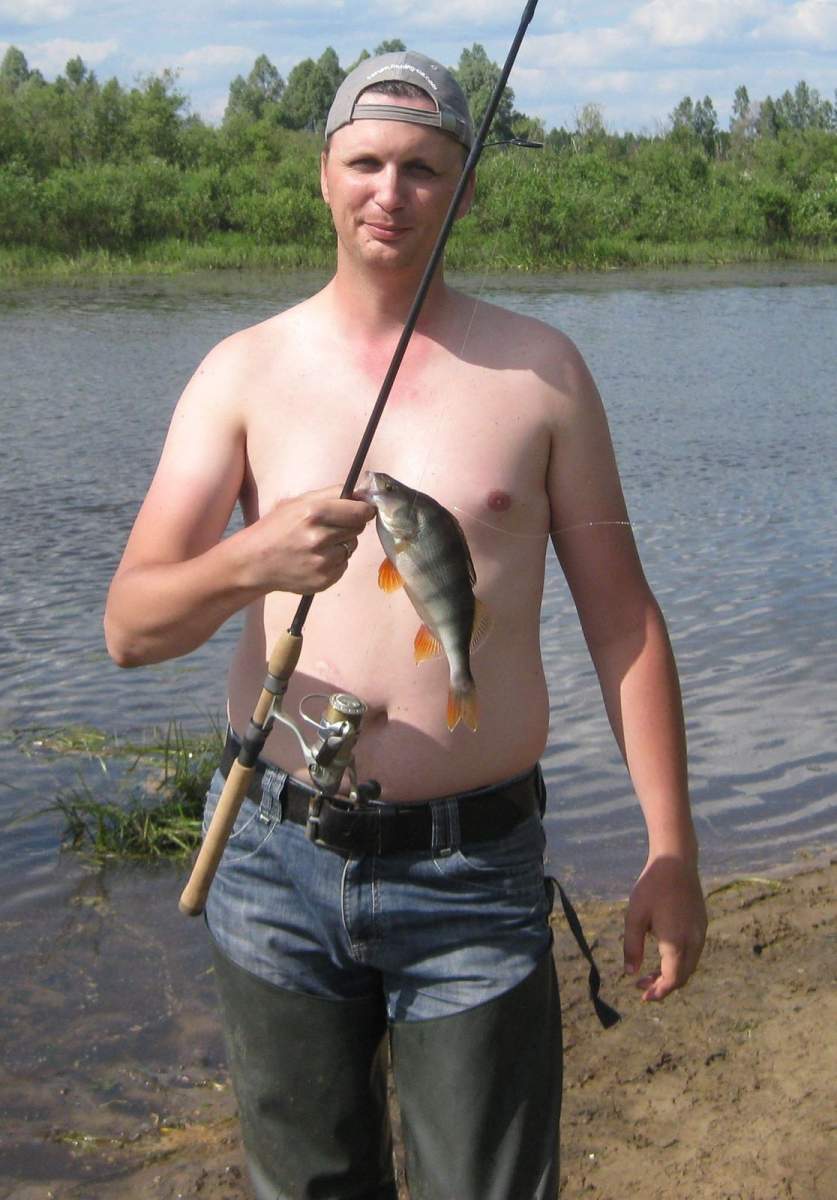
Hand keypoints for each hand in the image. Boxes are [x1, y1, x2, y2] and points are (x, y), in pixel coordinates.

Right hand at [242, 485, 375, 594]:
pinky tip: (315, 558)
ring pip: (352, 547)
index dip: (364, 510)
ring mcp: (322, 562)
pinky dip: (335, 561)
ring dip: (342, 544)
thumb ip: (332, 494)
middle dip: (350, 525)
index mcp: (313, 513)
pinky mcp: (324, 580)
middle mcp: (319, 538)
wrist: (254, 562)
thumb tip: (364, 492)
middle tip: (331, 526)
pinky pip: (343, 565)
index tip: (362, 510)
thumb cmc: (276, 528)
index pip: (360, 511)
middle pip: (358, 528)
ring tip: (318, 544)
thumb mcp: (298, 501)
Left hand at [623, 854, 706, 1001]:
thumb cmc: (652, 887)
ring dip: (672, 974)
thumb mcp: (634, 917)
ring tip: (650, 972)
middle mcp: (693, 941)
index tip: (643, 996)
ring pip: (690, 965)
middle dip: (663, 985)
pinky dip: (680, 961)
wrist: (676, 862)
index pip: (672, 980)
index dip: (658, 992)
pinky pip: (693, 952)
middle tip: (642, 985)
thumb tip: (630, 973)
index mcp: (676, 943)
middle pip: (682, 976)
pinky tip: (664, 954)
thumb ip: (632, 947)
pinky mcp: (702, 924)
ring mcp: (700, 932)